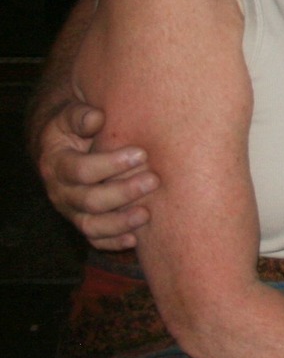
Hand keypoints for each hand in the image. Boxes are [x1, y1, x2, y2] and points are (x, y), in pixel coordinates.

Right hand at [39, 101, 157, 249]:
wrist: (58, 145)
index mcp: (56, 164)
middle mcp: (61, 191)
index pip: (81, 170)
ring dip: (119, 222)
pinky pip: (95, 239)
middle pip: (89, 200)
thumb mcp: (70, 115)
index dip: (110, 164)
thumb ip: (80, 116)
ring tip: (147, 213)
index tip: (141, 153)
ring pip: (91, 225)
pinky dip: (113, 242)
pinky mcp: (83, 221)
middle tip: (153, 180)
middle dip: (122, 192)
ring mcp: (71, 210)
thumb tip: (95, 118)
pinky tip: (135, 239)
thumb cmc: (74, 125)